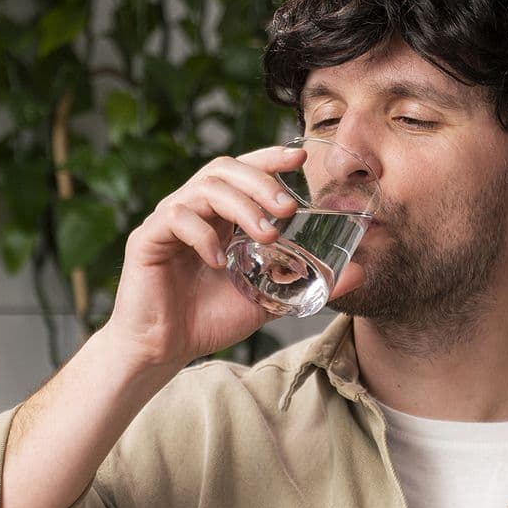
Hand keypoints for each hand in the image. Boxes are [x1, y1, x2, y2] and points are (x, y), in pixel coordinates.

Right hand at [100, 145, 360, 371]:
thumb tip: (360, 271)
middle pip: (225, 169)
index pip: (245, 171)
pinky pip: (176, 218)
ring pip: (203, 187)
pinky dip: (202, 234)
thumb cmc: (210, 319)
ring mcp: (168, 221)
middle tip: (288, 208)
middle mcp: (194, 209)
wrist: (165, 349)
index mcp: (220, 216)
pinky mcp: (147, 239)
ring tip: (266, 235)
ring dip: (240, 206)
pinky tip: (220, 260)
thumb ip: (307, 282)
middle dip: (261, 181)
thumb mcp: (269, 299)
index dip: (270, 158)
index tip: (301, 158)